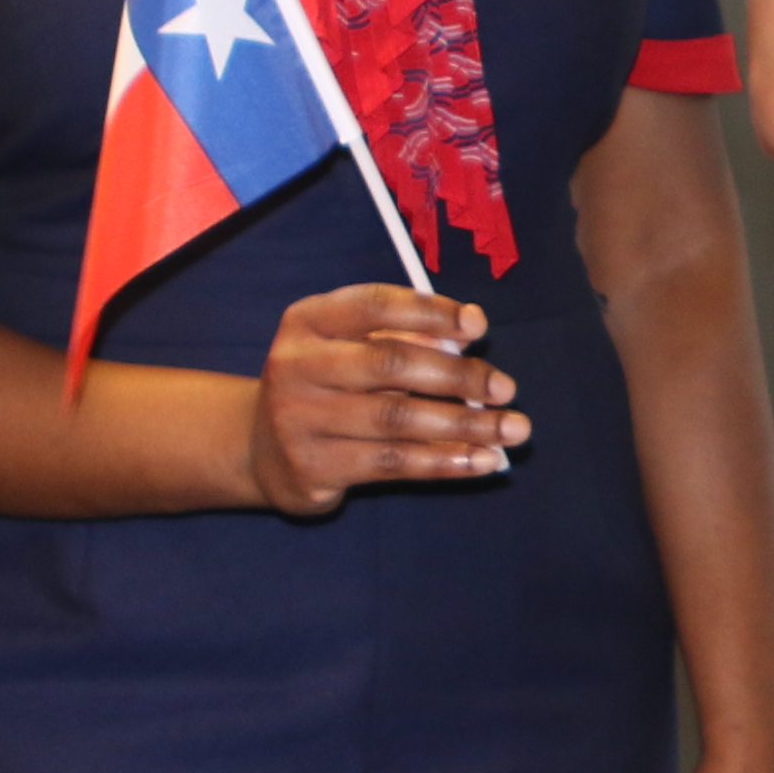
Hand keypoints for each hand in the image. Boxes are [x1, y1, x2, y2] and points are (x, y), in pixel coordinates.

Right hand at [244, 286, 521, 514]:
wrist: (261, 450)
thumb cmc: (327, 386)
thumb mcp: (349, 347)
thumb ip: (402, 335)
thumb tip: (469, 330)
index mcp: (308, 320)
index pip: (375, 305)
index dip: (431, 313)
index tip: (478, 327)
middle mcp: (296, 365)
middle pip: (391, 363)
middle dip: (458, 376)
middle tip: (506, 388)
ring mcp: (300, 420)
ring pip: (398, 420)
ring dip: (465, 424)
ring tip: (512, 429)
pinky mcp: (314, 468)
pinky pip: (393, 464)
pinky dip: (445, 461)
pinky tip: (484, 460)